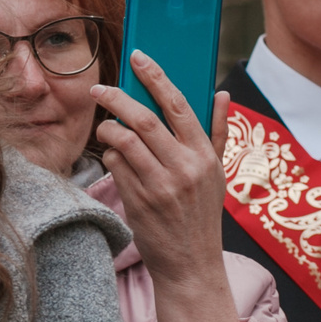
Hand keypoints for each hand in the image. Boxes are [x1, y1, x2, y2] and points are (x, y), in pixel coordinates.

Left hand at [91, 53, 243, 321]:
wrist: (191, 264)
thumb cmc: (199, 214)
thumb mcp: (216, 173)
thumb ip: (216, 132)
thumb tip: (223, 93)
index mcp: (205, 155)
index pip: (179, 105)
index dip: (157, 77)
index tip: (138, 57)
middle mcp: (186, 167)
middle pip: (144, 119)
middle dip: (116, 99)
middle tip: (97, 89)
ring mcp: (162, 184)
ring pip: (123, 140)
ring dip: (108, 130)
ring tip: (106, 130)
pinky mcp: (140, 200)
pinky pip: (114, 165)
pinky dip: (109, 156)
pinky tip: (114, 160)